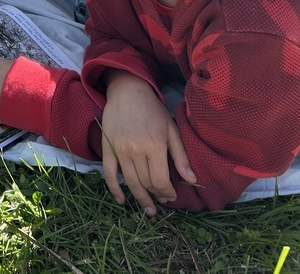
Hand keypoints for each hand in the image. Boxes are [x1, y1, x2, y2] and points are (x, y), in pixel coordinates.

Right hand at [100, 73, 196, 215]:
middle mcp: (136, 150)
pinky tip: (122, 200)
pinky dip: (114, 189)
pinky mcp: (107, 147)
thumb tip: (191, 180)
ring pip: (130, 182)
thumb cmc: (153, 110)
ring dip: (140, 198)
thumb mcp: (171, 129)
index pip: (160, 181)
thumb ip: (180, 156)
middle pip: (146, 183)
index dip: (167, 193)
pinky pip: (109, 173)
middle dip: (156, 195)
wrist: (128, 91)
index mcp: (154, 145)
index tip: (172, 196)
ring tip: (148, 209)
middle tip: (162, 201)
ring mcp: (119, 149)